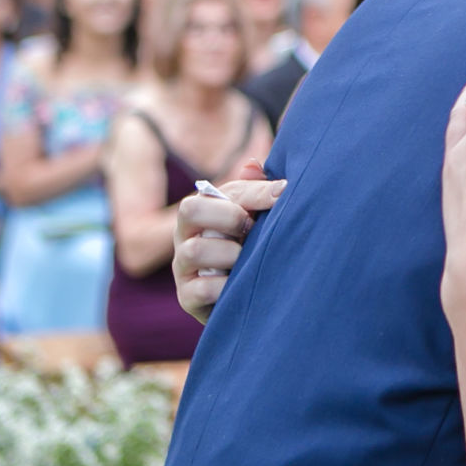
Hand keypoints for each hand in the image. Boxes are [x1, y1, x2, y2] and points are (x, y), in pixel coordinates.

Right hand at [172, 160, 285, 321]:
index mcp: (202, 211)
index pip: (214, 192)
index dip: (251, 192)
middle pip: (189, 209)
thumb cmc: (252, 248)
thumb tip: (254, 165)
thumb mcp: (255, 217)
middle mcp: (185, 235)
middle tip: (254, 229)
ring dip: (230, 254)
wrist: (249, 299)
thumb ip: (255, 191)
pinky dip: (227, 287)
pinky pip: (201, 289)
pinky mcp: (187, 297)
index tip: (283, 195)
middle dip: (229, 216)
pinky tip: (245, 286)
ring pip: (193, 250)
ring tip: (250, 261)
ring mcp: (183, 267)